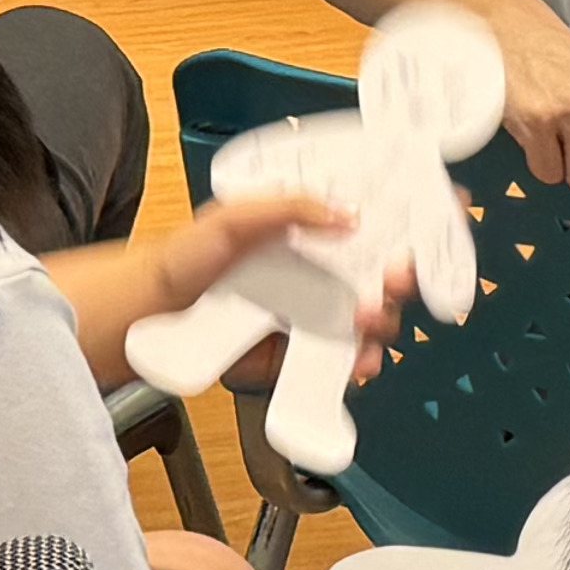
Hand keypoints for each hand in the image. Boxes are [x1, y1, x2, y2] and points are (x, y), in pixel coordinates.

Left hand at [140, 186, 399, 381]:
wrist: (152, 313)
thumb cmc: (186, 256)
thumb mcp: (234, 215)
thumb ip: (290, 206)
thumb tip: (347, 213)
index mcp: (305, 233)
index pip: (365, 228)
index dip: (398, 230)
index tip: (417, 233)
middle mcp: (312, 273)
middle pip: (374, 277)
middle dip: (396, 280)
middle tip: (394, 280)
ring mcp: (307, 315)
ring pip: (363, 320)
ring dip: (379, 322)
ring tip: (368, 320)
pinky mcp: (295, 354)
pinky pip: (337, 360)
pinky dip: (356, 363)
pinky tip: (359, 361)